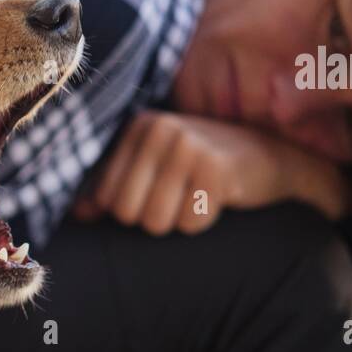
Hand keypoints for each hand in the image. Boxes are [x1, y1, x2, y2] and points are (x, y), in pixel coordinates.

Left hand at [73, 110, 351, 234]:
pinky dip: (203, 222)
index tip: (160, 193)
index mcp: (140, 127)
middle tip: (180, 201)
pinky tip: (217, 200)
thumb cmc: (204, 166)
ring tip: (197, 199)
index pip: (108, 198)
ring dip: (178, 222)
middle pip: (129, 214)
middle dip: (154, 220)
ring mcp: (190, 146)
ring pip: (157, 222)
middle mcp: (161, 129)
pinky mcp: (217, 169)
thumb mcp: (157, 167)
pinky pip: (190, 224)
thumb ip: (114, 189)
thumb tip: (79, 214)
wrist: (272, 156)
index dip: (132, 210)